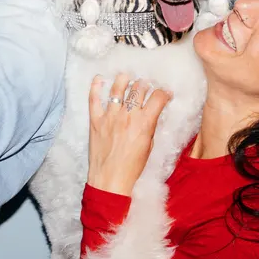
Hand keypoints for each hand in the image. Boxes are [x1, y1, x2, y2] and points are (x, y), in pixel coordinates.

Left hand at [87, 74, 171, 195]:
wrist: (110, 180)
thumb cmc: (131, 167)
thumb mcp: (148, 147)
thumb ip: (150, 128)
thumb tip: (151, 115)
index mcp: (144, 123)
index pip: (158, 98)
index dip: (164, 93)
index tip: (165, 94)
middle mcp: (128, 116)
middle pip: (139, 88)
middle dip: (145, 85)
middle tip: (145, 87)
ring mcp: (110, 116)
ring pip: (117, 88)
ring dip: (124, 80)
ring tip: (126, 78)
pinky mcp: (95, 120)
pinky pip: (94, 99)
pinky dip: (95, 87)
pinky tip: (99, 78)